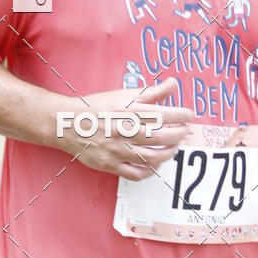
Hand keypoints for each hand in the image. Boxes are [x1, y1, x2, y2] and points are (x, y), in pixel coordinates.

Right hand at [58, 78, 194, 180]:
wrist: (67, 124)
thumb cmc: (97, 107)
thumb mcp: (123, 95)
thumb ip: (151, 92)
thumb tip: (174, 84)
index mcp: (127, 111)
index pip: (161, 114)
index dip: (180, 115)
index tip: (190, 115)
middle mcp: (123, 131)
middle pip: (159, 136)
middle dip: (178, 134)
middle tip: (185, 131)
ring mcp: (116, 151)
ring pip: (151, 157)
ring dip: (168, 153)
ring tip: (175, 146)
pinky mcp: (110, 166)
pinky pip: (136, 174)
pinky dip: (151, 170)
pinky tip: (157, 163)